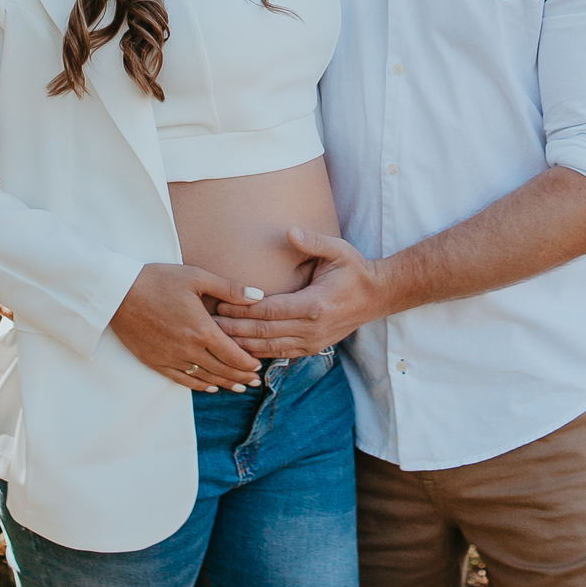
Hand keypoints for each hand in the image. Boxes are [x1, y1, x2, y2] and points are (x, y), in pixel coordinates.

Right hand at [112, 264, 266, 392]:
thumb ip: (229, 289)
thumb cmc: (158, 280)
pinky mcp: (156, 362)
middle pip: (222, 369)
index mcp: (202, 329)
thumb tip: (259, 295)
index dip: (248, 363)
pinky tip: (209, 387)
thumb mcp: (197, 277)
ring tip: (238, 388)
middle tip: (255, 382)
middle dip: (241, 377)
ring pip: (205, 378)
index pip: (233, 354)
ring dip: (224, 384)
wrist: (119, 293)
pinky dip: (199, 385)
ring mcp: (171, 358)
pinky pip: (182, 380)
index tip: (259, 366)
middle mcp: (189, 349)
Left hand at [216, 228, 386, 357]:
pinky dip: (259, 353)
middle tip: (208, 324)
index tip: (220, 305)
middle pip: (264, 334)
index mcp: (314, 305)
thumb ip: (313, 242)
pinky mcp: (313, 349)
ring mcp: (313, 342)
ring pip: (270, 349)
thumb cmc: (354, 270)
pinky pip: (280, 354)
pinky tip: (241, 350)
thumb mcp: (338, 250)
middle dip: (234, 330)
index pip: (269, 311)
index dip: (242, 310)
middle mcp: (312, 329)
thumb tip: (290, 232)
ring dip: (242, 345)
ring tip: (217, 339)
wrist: (377, 296)